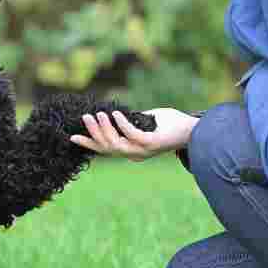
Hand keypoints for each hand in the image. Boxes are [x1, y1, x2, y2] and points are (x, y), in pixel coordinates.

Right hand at [70, 107, 198, 161]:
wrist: (195, 130)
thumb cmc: (172, 124)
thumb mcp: (147, 121)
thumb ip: (133, 121)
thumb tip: (118, 113)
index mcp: (132, 150)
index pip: (105, 149)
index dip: (89, 143)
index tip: (72, 136)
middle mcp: (135, 153)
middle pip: (107, 147)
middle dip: (94, 133)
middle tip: (85, 117)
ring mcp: (143, 150)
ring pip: (116, 143)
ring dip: (105, 128)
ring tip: (98, 114)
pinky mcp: (152, 143)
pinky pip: (132, 135)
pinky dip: (122, 124)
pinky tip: (116, 113)